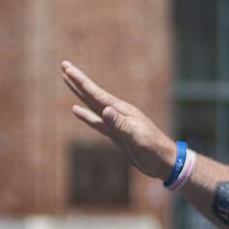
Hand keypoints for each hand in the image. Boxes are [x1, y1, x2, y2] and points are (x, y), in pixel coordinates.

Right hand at [63, 61, 175, 180]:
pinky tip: (76, 110)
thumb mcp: (136, 137)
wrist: (165, 162)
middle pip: (92, 94)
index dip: (80, 81)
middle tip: (64, 65)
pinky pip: (96, 122)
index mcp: (121, 111)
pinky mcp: (116, 134)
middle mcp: (118, 113)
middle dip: (77, 81)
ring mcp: (116, 123)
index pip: (96, 93)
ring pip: (92, 105)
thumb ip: (120, 124)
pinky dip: (85, 115)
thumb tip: (104, 110)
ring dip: (80, 94)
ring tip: (67, 82)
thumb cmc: (153, 149)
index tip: (67, 67)